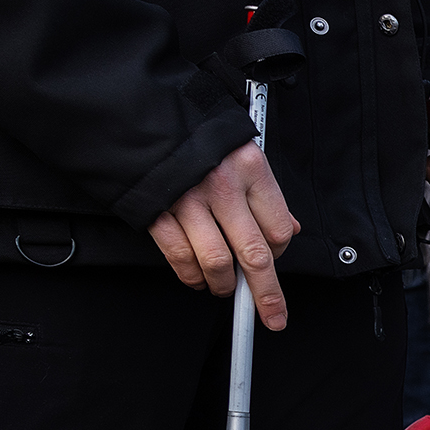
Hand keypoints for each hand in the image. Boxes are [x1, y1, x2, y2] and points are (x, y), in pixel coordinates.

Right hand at [148, 143, 297, 328]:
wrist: (139, 114)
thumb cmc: (197, 136)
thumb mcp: (242, 153)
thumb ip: (265, 193)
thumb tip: (290, 228)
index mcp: (250, 169)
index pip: (280, 229)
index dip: (279, 254)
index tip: (273, 262)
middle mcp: (222, 185)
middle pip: (255, 255)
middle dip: (267, 294)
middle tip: (274, 315)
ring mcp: (187, 200)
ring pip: (217, 262)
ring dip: (223, 285)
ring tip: (225, 288)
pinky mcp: (157, 210)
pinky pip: (180, 256)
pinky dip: (191, 276)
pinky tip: (197, 279)